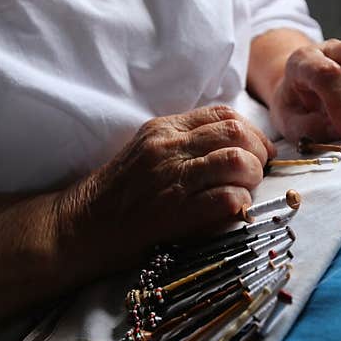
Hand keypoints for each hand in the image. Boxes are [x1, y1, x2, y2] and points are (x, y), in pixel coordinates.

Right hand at [55, 105, 275, 273]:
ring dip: (252, 177)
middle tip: (258, 172)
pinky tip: (234, 210)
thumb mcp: (148, 151)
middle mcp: (169, 148)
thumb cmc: (120, 193)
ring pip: (237, 161)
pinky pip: (227, 198)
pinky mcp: (175, 212)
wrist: (81, 226)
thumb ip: (185, 142)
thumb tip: (234, 144)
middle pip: (237, 133)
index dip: (252, 131)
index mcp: (164, 128)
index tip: (259, 150)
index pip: (224, 114)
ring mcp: (172, 179)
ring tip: (246, 190)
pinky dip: (241, 203)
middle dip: (259, 153)